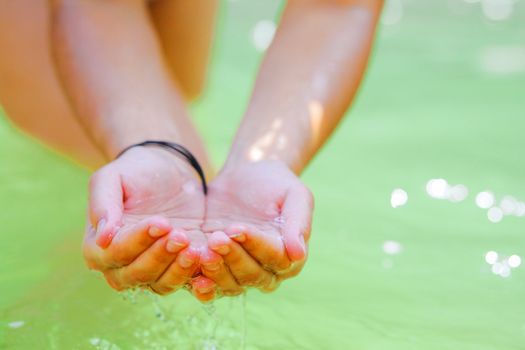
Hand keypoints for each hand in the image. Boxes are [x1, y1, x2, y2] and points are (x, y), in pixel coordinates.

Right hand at [82, 146, 215, 298]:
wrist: (168, 169)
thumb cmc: (135, 171)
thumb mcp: (112, 178)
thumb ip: (102, 205)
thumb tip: (102, 238)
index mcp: (97, 246)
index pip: (115, 253)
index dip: (138, 241)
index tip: (162, 221)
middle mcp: (120, 266)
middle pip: (136, 275)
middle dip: (160, 257)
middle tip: (181, 235)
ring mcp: (150, 271)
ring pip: (161, 284)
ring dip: (179, 270)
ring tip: (195, 249)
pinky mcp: (177, 269)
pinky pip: (186, 282)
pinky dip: (198, 277)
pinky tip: (209, 260)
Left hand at [201, 160, 313, 294]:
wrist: (246, 175)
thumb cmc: (275, 183)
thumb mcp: (294, 194)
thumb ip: (299, 223)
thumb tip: (298, 254)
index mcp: (290, 256)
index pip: (274, 258)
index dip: (255, 245)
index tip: (237, 227)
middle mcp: (267, 271)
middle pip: (252, 275)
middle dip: (233, 258)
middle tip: (216, 238)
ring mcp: (241, 273)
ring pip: (231, 284)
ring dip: (216, 272)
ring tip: (203, 251)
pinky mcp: (217, 270)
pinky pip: (210, 286)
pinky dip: (201, 285)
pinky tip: (191, 277)